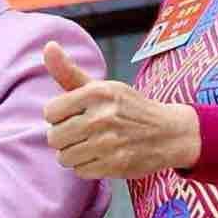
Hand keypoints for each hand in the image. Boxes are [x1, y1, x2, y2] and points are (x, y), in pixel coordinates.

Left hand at [41, 42, 201, 179]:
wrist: (169, 132)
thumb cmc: (128, 107)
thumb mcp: (102, 87)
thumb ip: (69, 71)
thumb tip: (48, 46)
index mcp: (97, 93)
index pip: (50, 112)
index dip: (58, 117)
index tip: (74, 115)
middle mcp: (102, 116)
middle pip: (54, 138)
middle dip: (64, 137)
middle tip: (82, 133)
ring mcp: (109, 142)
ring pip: (64, 158)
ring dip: (74, 154)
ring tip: (92, 145)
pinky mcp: (115, 164)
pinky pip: (80, 171)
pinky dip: (87, 166)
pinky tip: (102, 156)